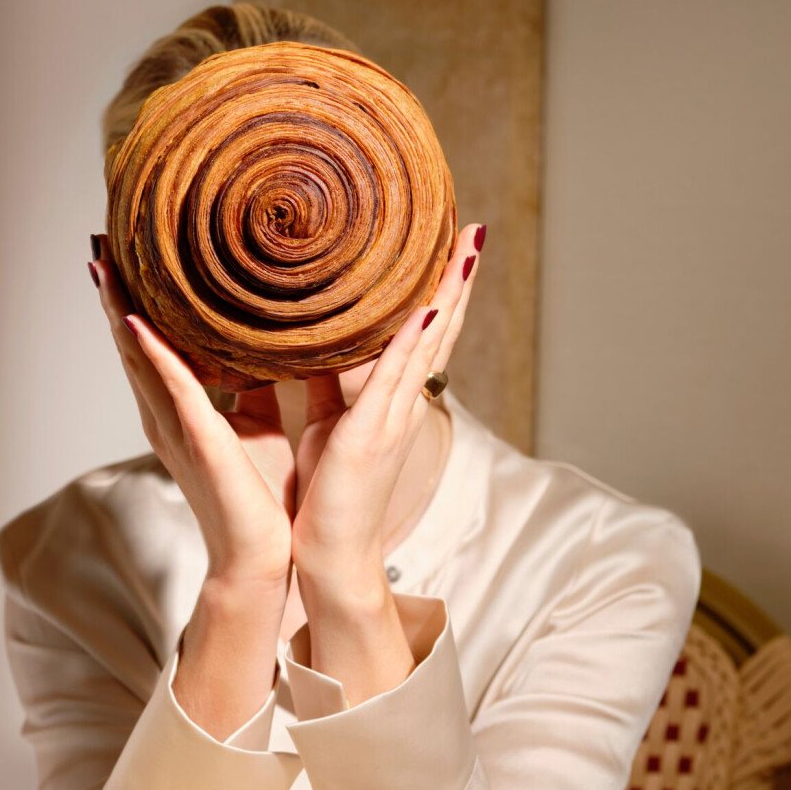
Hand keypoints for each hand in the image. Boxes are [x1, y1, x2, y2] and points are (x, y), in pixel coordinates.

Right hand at [89, 251, 293, 588]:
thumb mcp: (258, 425)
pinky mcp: (199, 442)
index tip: (124, 257)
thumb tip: (266, 344)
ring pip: (140, 359)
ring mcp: (177, 428)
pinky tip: (136, 322)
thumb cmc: (260, 497)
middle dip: (114, 296)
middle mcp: (167, 417)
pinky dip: (153, 354)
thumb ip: (251, 386)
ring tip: (104, 267)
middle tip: (99, 245)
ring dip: (120, 312)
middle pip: (132, 345)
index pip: (150, 346)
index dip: (134, 302)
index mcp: (181, 412)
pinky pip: (173, 389)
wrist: (261, 556)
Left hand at [291, 223, 483, 602]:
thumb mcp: (327, 425)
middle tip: (474, 231)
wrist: (333, 557)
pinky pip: (395, 378)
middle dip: (457, 281)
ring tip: (465, 250)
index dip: (439, 292)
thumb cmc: (327, 498)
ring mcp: (392, 419)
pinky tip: (427, 306)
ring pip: (427, 344)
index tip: (449, 247)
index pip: (423, 336)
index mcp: (391, 404)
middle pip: (439, 331)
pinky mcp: (369, 435)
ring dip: (449, 295)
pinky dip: (413, 340)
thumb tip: (316, 342)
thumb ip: (329, 384)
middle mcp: (402, 406)